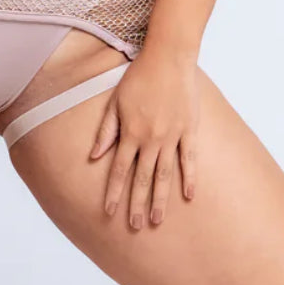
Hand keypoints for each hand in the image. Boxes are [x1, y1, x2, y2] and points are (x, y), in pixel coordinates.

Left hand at [89, 46, 199, 227]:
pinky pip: (189, 160)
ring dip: (160, 199)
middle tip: (133, 226)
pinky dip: (189, 178)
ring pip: (164, 174)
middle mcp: (150, 139)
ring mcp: (172, 136)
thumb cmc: (139, 76)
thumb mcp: (115, 101)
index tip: (109, 212)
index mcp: (130, 132)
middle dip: (136, 204)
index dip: (114, 192)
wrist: (168, 58)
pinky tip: (189, 196)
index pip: (120, 170)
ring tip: (156, 220)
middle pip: (142, 178)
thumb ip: (106, 130)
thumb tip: (94, 155)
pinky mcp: (189, 130)